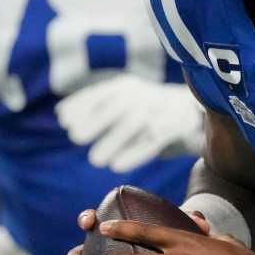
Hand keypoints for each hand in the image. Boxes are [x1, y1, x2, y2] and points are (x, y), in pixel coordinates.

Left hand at [55, 75, 204, 172]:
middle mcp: (144, 95)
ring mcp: (161, 111)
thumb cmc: (148, 111)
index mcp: (127, 88)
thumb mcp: (124, 103)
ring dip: (112, 141)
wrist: (192, 114)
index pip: (101, 92)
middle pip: (118, 105)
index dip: (81, 103)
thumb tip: (62, 114)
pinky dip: (134, 154)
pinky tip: (118, 166)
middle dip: (95, 120)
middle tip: (75, 137)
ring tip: (95, 159)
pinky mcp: (177, 128)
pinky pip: (154, 141)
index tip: (63, 119)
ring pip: (135, 124)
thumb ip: (98, 108)